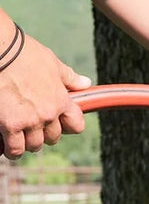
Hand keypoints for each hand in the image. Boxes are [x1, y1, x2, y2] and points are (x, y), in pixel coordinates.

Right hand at [0, 33, 90, 158]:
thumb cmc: (23, 52)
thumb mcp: (52, 63)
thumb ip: (69, 78)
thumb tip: (86, 83)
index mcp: (61, 100)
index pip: (76, 126)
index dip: (68, 127)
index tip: (60, 124)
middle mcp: (48, 114)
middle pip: (53, 138)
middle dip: (44, 134)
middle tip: (32, 126)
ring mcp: (30, 121)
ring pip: (35, 145)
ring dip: (28, 143)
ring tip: (19, 136)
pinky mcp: (10, 125)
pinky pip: (16, 148)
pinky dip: (12, 150)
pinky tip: (8, 146)